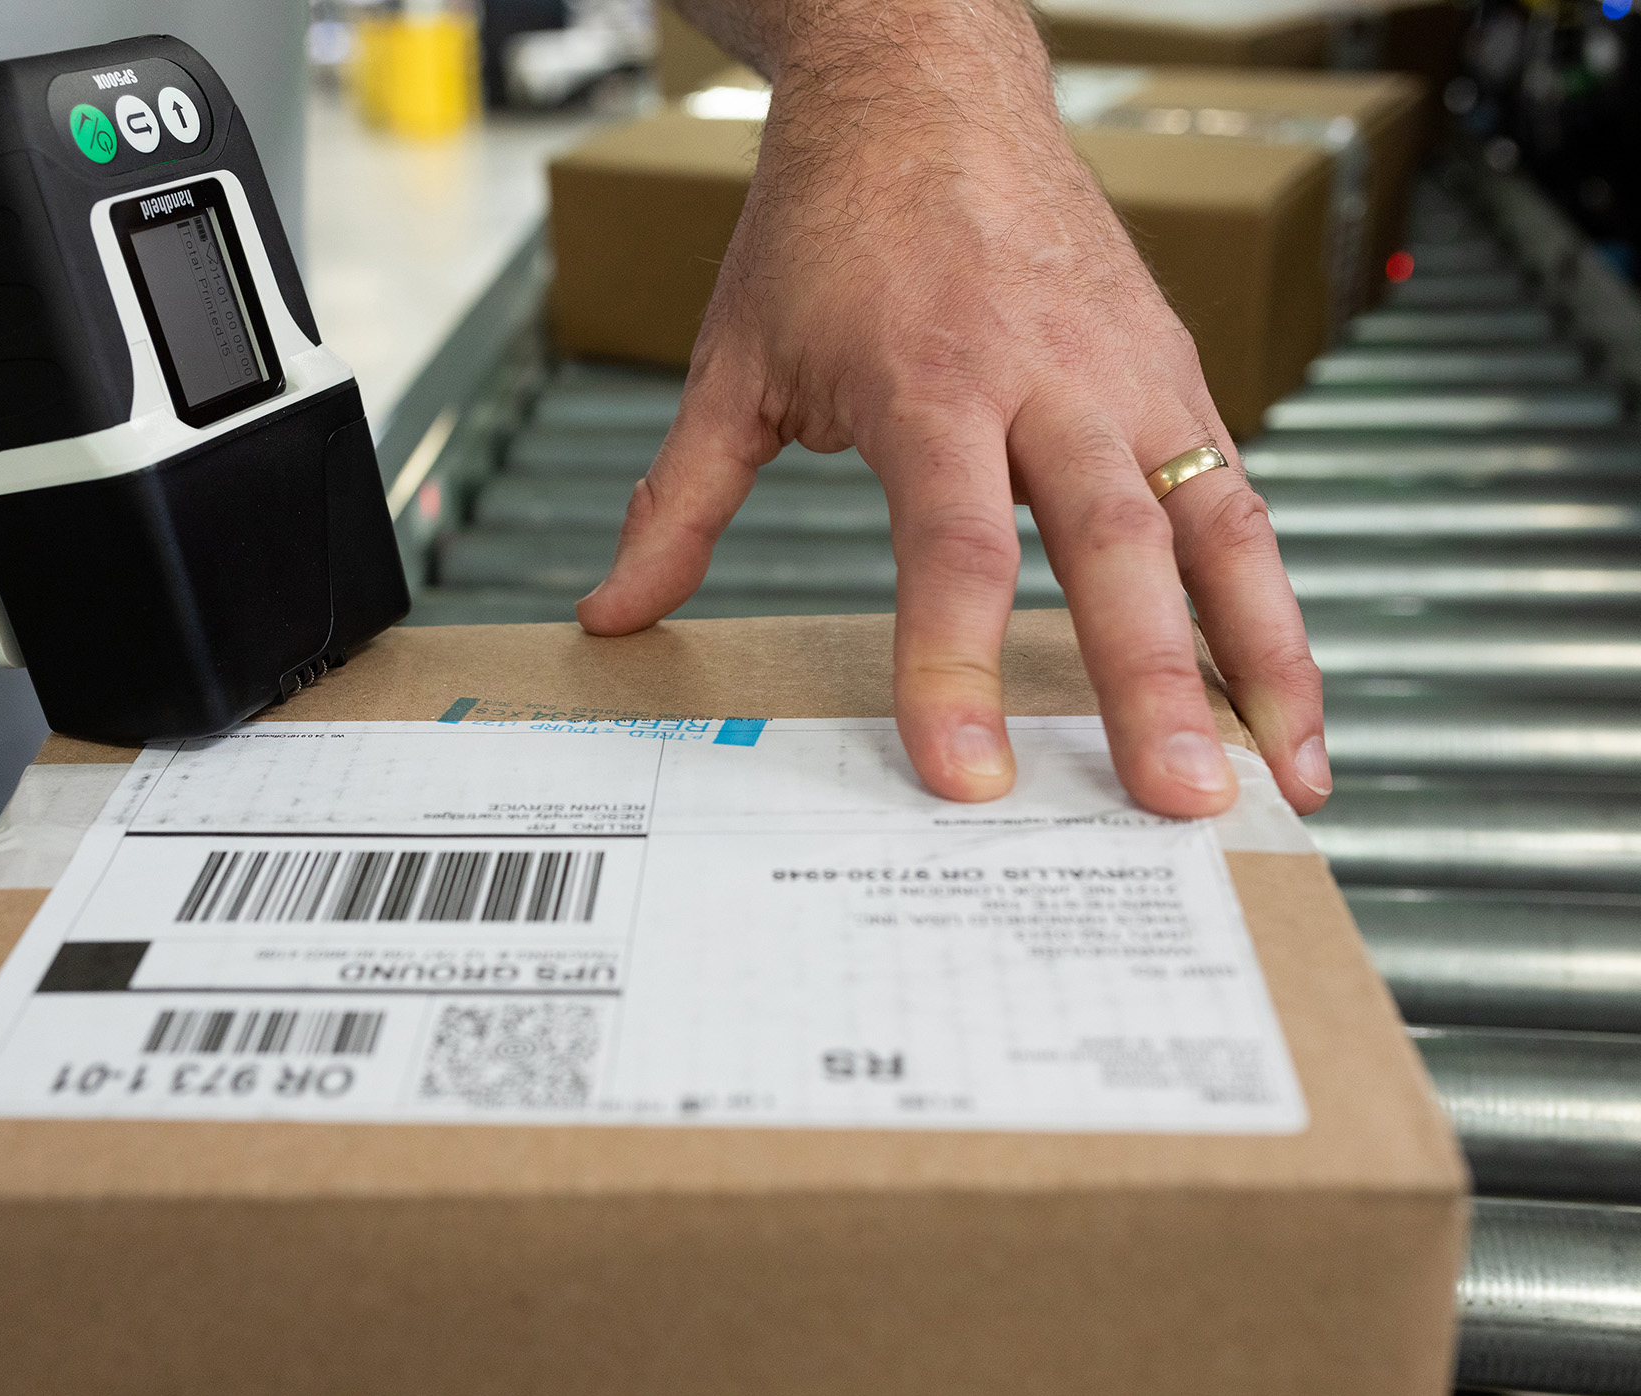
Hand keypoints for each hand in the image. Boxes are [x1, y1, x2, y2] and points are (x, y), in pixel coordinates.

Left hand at [577, 0, 1328, 817]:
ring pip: (1218, 524)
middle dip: (1154, 684)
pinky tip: (1281, 693)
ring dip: (1264, 657)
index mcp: (929, 377)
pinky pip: (1237, 497)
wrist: (925, 84)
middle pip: (1115, 546)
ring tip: (1288, 777)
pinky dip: (1268, 601)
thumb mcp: (735, 359)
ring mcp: (1129, 373)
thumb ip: (683, 501)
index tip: (966, 775)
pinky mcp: (1174, 373)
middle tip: (1179, 803)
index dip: (959, 668)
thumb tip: (614, 614)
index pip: (955, 548)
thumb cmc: (830, 220)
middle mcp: (1049, 377)